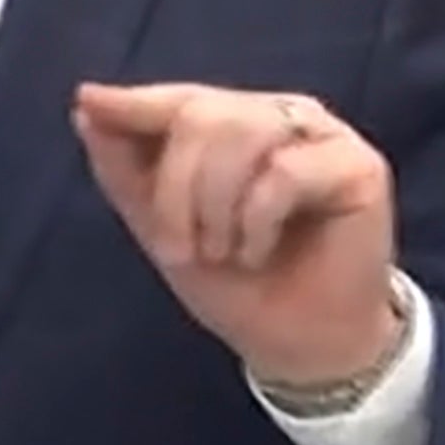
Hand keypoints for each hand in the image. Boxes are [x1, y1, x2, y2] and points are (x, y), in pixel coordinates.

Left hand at [72, 82, 401, 388]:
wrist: (296, 345)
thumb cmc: (236, 285)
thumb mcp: (162, 229)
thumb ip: (125, 169)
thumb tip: (87, 106)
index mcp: (236, 124)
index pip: (181, 99)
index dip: (136, 103)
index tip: (88, 100)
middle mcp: (280, 119)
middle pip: (202, 116)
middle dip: (175, 189)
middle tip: (181, 250)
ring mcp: (322, 136)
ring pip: (243, 134)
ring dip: (214, 207)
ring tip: (223, 253)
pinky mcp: (358, 165)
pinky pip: (284, 172)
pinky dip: (255, 222)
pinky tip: (258, 253)